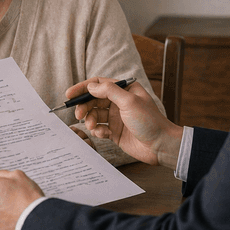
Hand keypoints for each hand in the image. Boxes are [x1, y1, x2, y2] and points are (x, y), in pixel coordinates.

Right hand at [66, 78, 182, 169]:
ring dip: (90, 120)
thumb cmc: (150, 121)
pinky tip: (103, 135)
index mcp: (124, 90)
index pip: (98, 84)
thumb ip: (109, 91)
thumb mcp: (129, 101)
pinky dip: (97, 131)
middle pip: (93, 100)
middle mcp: (119, 102)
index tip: (69, 95)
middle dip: (84, 107)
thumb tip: (91, 86)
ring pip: (94, 115)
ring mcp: (116, 117)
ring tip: (92, 127)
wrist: (160, 146)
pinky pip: (99, 128)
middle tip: (78, 115)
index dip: (82, 88)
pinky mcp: (115, 132)